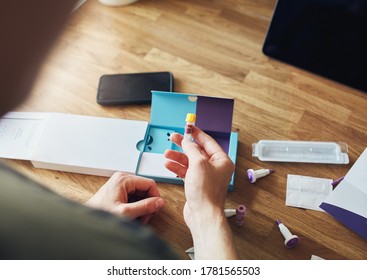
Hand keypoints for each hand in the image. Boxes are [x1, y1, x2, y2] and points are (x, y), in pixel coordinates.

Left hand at [85, 172, 163, 223]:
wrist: (88, 220)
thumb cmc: (101, 214)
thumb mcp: (126, 212)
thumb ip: (144, 207)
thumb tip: (159, 202)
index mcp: (124, 179)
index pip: (150, 184)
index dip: (155, 197)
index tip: (155, 209)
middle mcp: (123, 178)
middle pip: (146, 188)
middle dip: (148, 203)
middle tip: (145, 217)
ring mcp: (121, 184)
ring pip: (142, 193)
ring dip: (143, 206)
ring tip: (138, 218)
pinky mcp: (120, 190)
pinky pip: (135, 196)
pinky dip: (137, 206)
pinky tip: (133, 215)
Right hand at [164, 127, 237, 258]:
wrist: (203, 214)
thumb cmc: (206, 192)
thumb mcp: (198, 163)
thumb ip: (191, 149)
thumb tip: (187, 140)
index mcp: (222, 161)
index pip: (208, 142)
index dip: (196, 134)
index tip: (188, 127)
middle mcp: (215, 168)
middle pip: (197, 151)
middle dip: (184, 145)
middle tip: (173, 138)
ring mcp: (205, 176)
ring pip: (189, 161)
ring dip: (178, 157)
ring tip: (167, 153)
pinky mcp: (196, 184)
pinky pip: (186, 171)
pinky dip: (177, 167)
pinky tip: (169, 164)